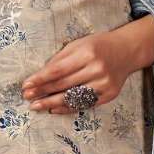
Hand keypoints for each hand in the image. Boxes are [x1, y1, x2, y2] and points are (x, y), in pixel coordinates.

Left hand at [20, 20, 152, 112]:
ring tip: (37, 106)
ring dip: (51, 103)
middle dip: (42, 92)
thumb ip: (60, 59)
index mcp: (87, 53)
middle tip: (27, 97)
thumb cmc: (98, 46)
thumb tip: (40, 76)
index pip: (58, 70)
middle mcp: (97, 69)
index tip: (26, 85)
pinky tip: (54, 109)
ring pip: (73, 98)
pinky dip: (67, 108)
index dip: (40, 79)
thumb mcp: (78, 44)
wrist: (126, 51)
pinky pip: (84, 104)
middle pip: (63, 85)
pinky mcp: (109, 95)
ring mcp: (104, 84)